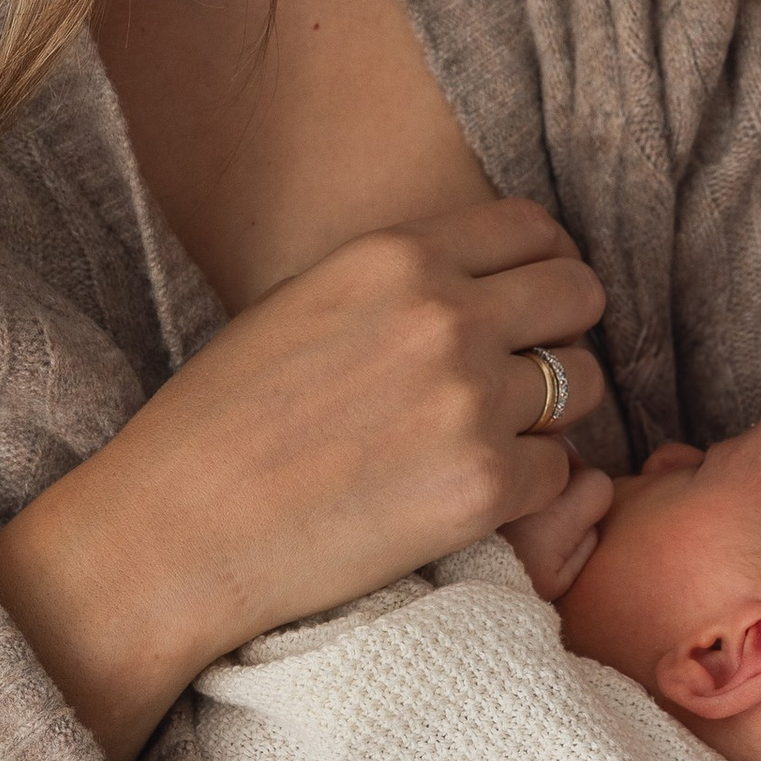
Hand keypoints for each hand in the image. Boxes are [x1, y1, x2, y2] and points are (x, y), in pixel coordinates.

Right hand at [0, 197, 608, 756]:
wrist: (177, 532)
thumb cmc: (223, 423)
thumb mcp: (308, 303)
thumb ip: (401, 283)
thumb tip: (483, 282)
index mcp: (397, 257)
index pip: (534, 229)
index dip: (544, 266)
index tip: (532, 305)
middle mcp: (447, 316)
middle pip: (580, 295)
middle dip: (564, 332)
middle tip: (528, 375)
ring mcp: (472, 401)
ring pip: (583, 386)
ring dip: (553, 413)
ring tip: (493, 440)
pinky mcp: (486, 485)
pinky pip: (561, 471)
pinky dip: (531, 487)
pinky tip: (471, 496)